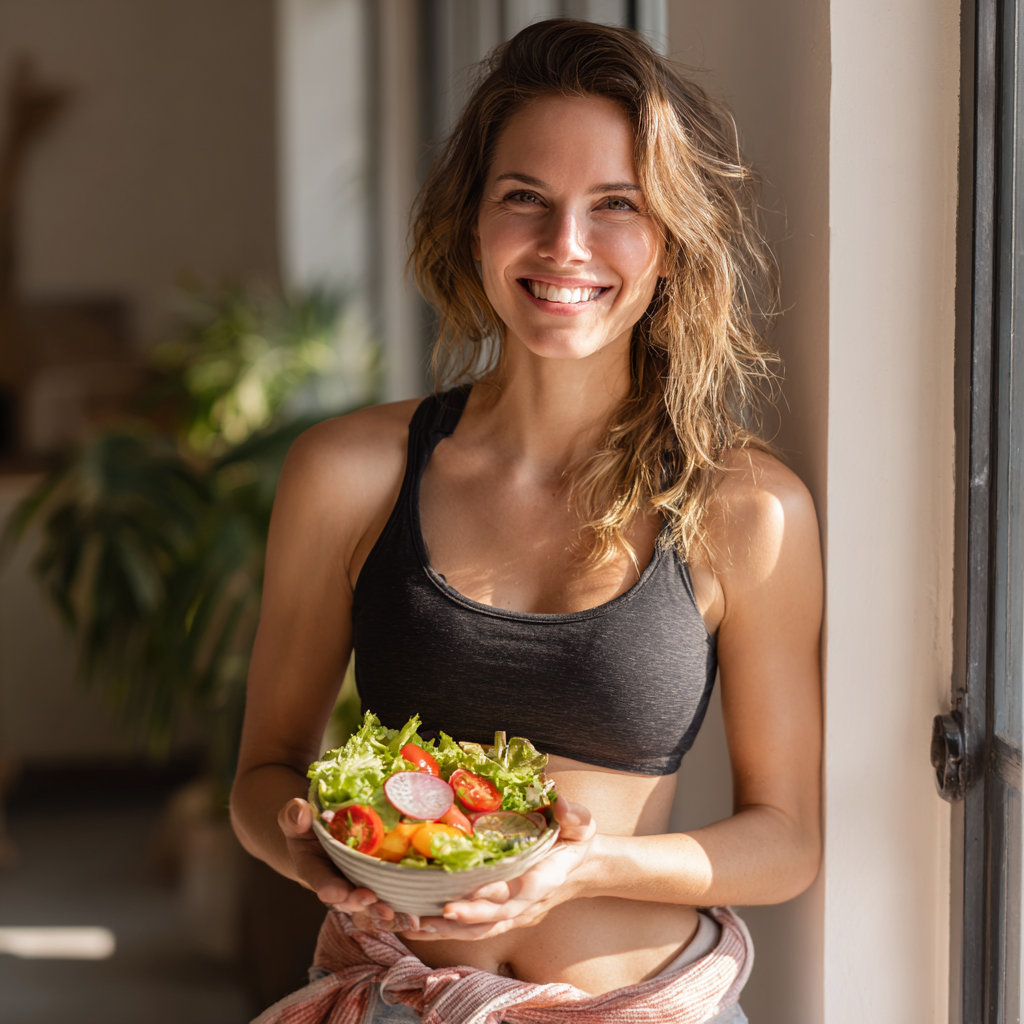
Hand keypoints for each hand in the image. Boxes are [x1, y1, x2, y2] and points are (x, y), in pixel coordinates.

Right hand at [278, 797, 414, 927]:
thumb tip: (300, 810)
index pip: (320, 881)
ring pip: (373, 904)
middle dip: (361, 902)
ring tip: (401, 916)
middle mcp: (338, 884)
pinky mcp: (381, 881)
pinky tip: (425, 910)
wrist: (322, 836)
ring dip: (387, 912)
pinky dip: (408, 904)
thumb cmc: (308, 828)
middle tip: (373, 901)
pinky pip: (394, 895)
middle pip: (350, 900)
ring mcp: (360, 885)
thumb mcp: (296, 819)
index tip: (338, 891)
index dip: (330, 888)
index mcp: (315, 871)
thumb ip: (293, 816)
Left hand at [401, 797, 597, 941]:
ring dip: (452, 930)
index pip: (523, 890)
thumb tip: (561, 805)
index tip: (477, 888)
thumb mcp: (581, 824)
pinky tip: (422, 927)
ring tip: (420, 925)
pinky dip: (449, 931)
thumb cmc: (574, 840)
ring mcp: (515, 913)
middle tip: (441, 911)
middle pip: (498, 916)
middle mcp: (529, 902)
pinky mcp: (502, 916)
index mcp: (548, 878)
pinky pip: (475, 929)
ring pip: (483, 929)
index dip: (500, 891)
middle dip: (470, 915)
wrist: (578, 867)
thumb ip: (574, 816)